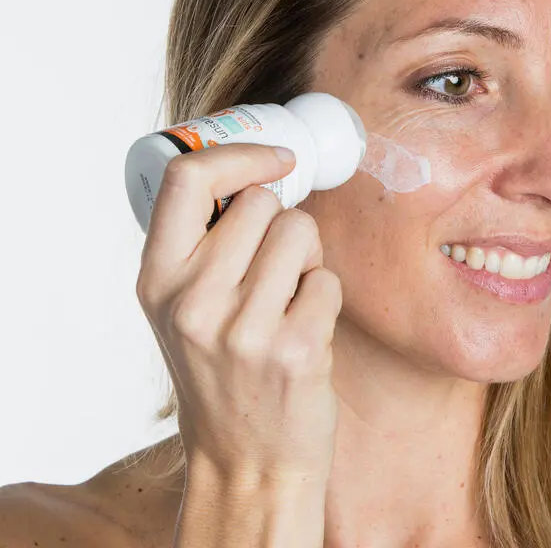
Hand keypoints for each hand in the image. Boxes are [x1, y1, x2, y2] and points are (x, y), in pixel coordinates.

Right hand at [135, 143, 341, 484]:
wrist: (244, 461)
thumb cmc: (219, 371)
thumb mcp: (180, 307)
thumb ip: (201, 243)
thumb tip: (256, 170)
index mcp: (157, 280)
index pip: (187, 178)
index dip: (239, 154)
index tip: (276, 159)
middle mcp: (192, 301)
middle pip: (264, 201)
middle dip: (282, 223)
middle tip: (274, 268)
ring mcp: (243, 329)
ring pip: (302, 230)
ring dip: (307, 257)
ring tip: (288, 298)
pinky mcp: (295, 349)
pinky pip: (329, 278)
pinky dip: (324, 296)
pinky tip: (303, 331)